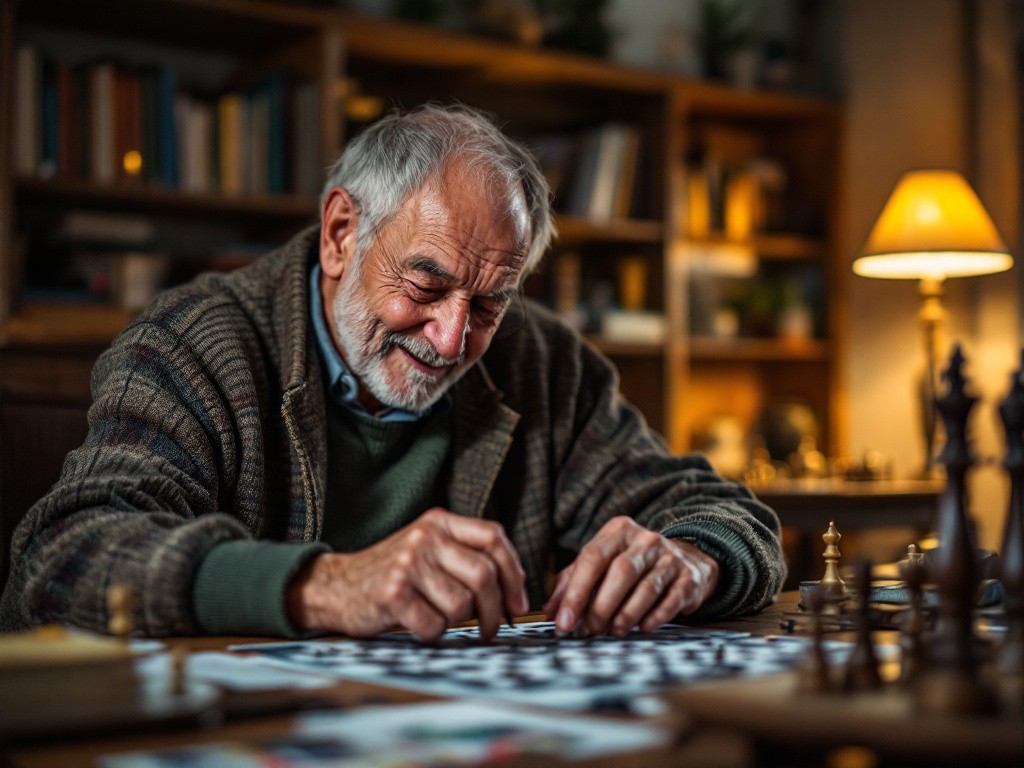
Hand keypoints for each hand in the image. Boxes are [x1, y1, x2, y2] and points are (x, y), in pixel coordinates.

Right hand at [287, 508, 527, 640]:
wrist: (337, 586)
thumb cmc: (394, 572)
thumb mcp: (429, 548)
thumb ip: (466, 554)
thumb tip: (516, 584)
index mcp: (439, 522)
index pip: (494, 538)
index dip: (514, 572)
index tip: (517, 602)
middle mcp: (425, 537)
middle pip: (484, 574)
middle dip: (494, 608)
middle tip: (492, 628)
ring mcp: (408, 563)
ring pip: (461, 604)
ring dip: (456, 621)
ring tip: (438, 616)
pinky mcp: (393, 593)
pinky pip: (434, 624)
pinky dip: (432, 632)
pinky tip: (418, 623)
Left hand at [543, 516, 717, 637]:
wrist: (686, 558)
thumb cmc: (632, 564)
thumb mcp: (602, 562)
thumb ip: (573, 581)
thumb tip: (551, 611)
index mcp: (618, 531)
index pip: (592, 557)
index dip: (575, 592)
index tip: (563, 621)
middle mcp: (645, 540)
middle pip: (620, 573)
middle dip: (600, 607)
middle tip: (588, 632)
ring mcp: (670, 558)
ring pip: (645, 590)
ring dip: (625, 617)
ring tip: (612, 632)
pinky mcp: (689, 578)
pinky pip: (670, 602)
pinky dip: (653, 619)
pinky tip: (641, 629)